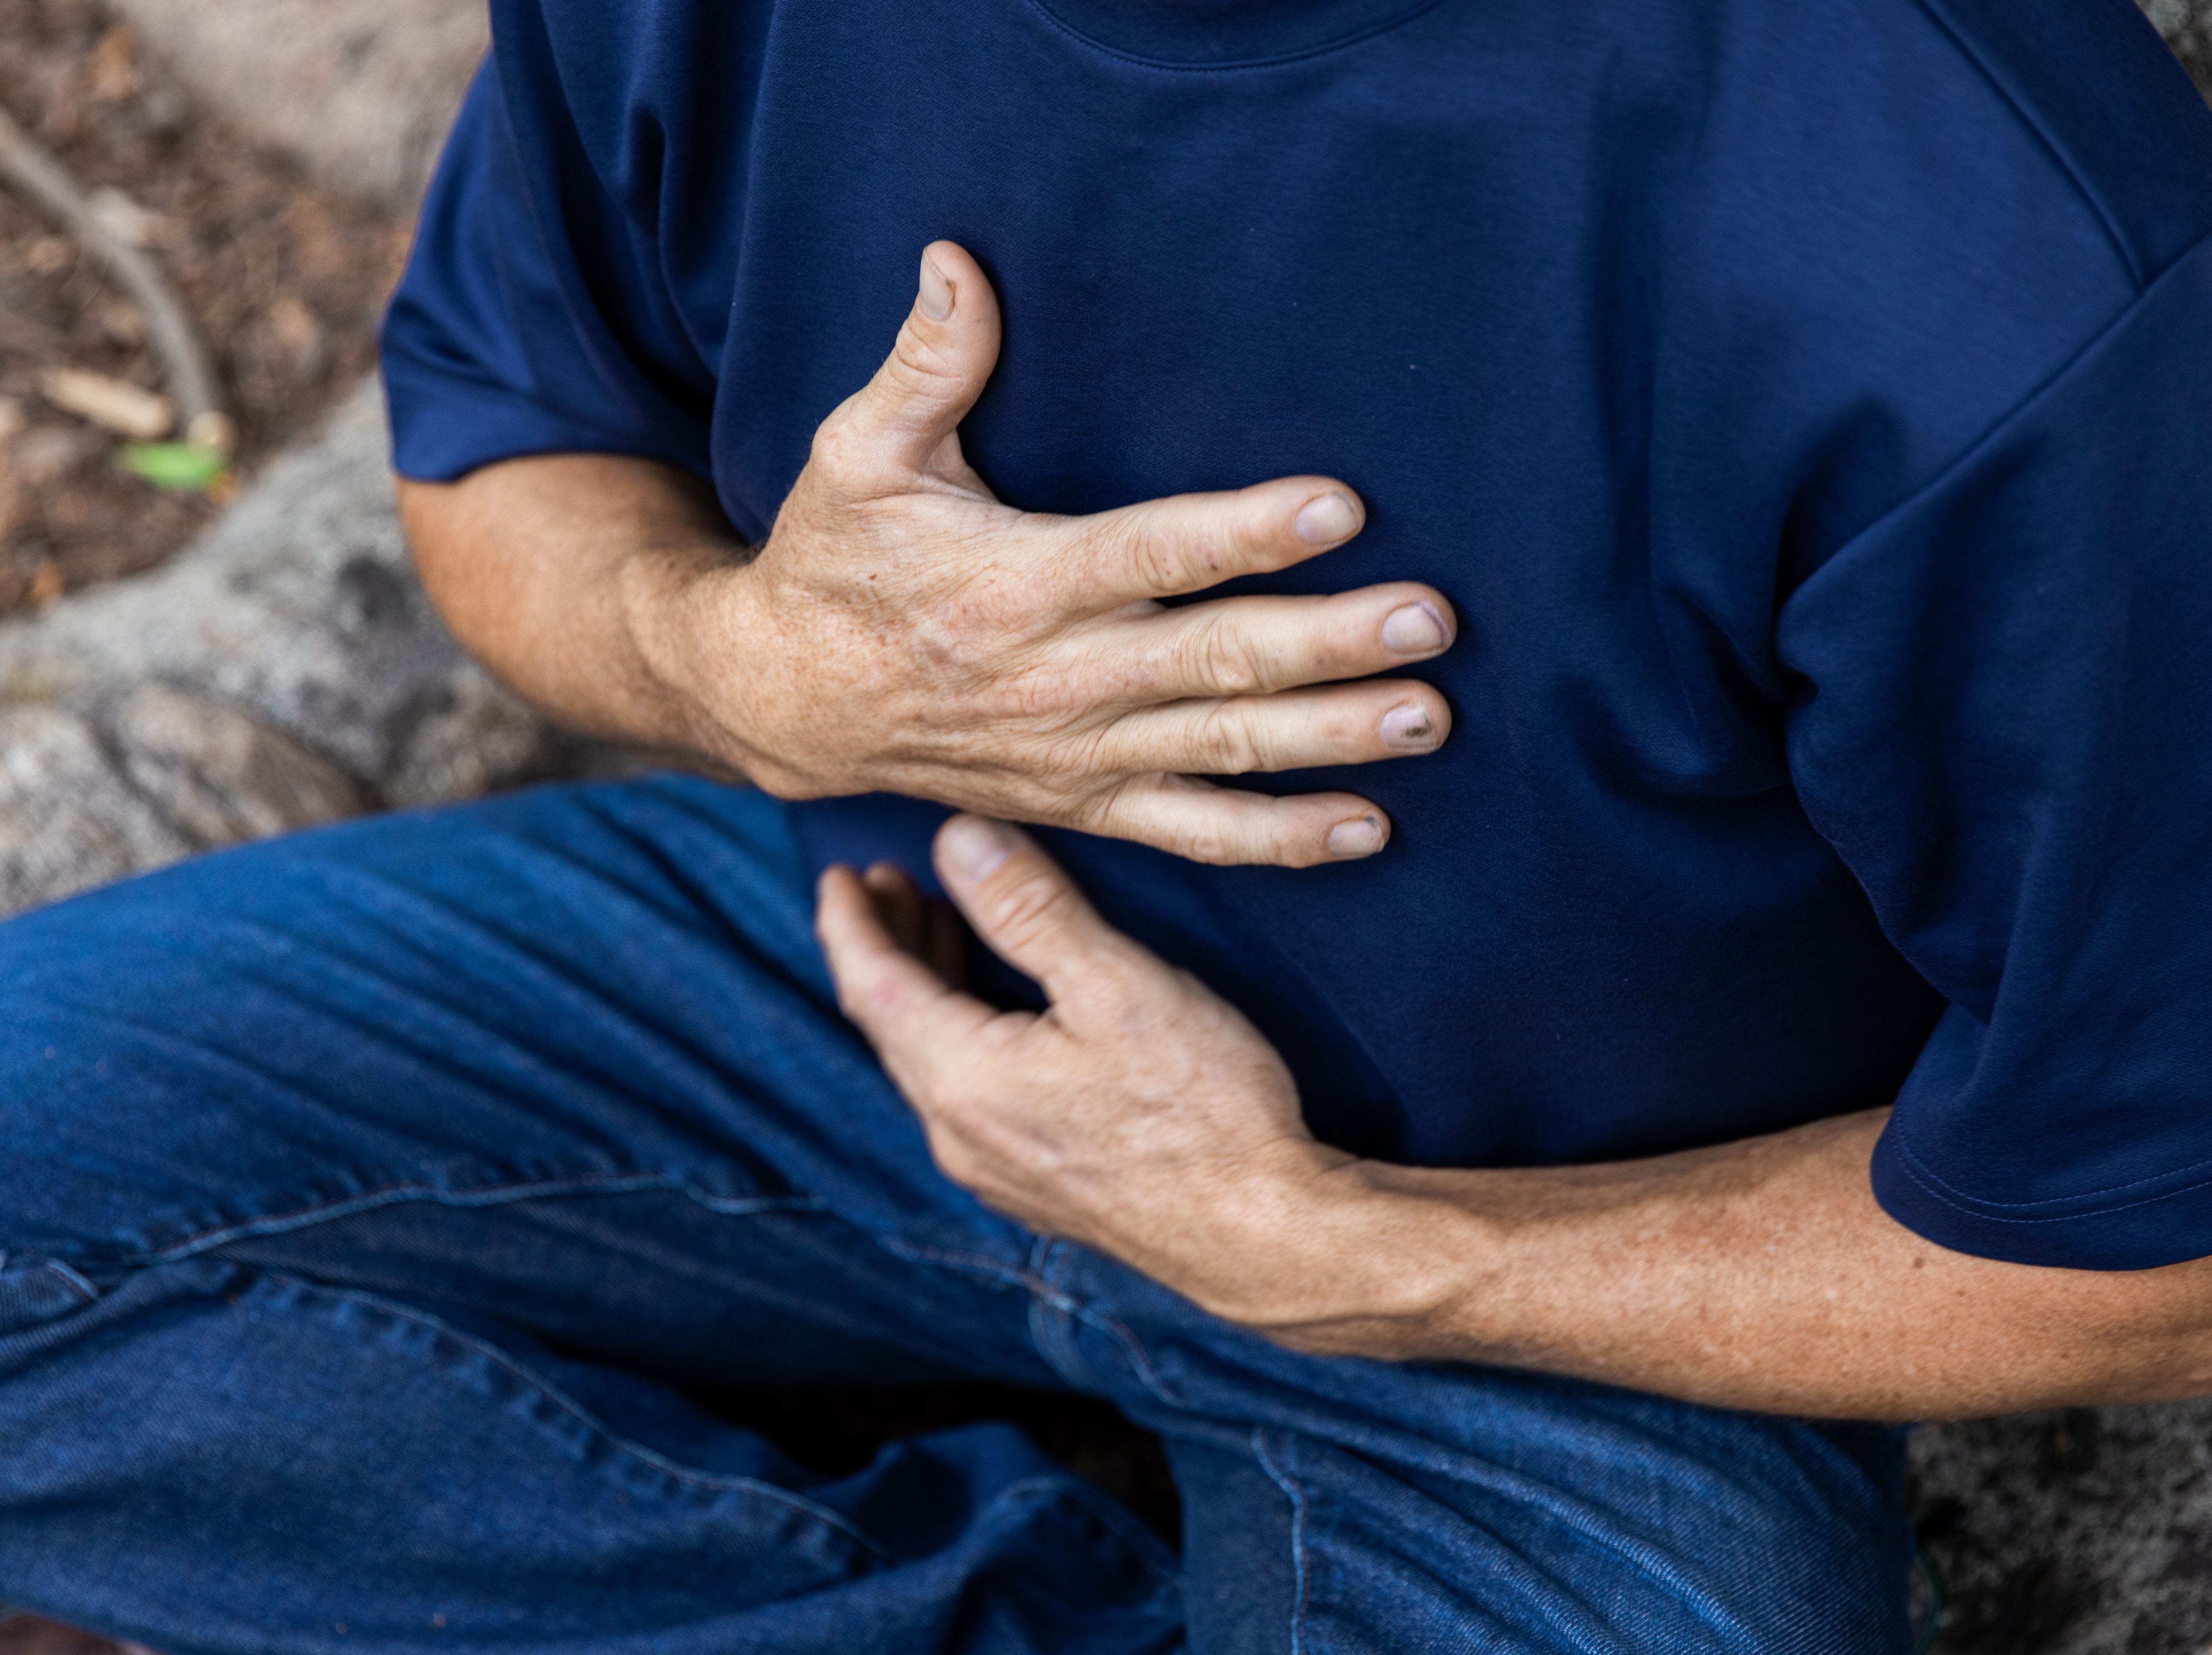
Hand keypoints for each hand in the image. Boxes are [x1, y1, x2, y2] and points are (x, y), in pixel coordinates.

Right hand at [646, 242, 1457, 867]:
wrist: (781, 698)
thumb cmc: (832, 560)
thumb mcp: (855, 455)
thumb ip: (925, 364)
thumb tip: (958, 259)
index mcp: (1016, 581)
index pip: (1150, 552)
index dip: (1244, 532)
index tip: (1339, 507)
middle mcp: (1058, 677)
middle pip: (1214, 659)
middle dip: (1329, 644)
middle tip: (1430, 620)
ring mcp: (1079, 752)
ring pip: (1224, 750)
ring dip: (1332, 739)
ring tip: (1428, 716)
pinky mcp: (1088, 802)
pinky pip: (1194, 833)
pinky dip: (1280, 839)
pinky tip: (1367, 826)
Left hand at [815, 814, 1452, 1351]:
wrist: (1264, 1237)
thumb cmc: (1204, 1110)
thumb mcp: (1116, 985)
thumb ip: (1028, 910)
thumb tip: (957, 840)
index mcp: (963, 1080)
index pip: (871, 985)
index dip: (850, 923)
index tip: (839, 875)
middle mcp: (960, 1137)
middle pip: (893, 1027)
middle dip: (890, 948)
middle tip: (896, 886)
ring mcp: (995, 1172)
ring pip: (932, 1065)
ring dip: (929, 993)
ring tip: (944, 933)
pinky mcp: (1036, 1191)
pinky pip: (968, 1100)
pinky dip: (964, 1039)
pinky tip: (1000, 1018)